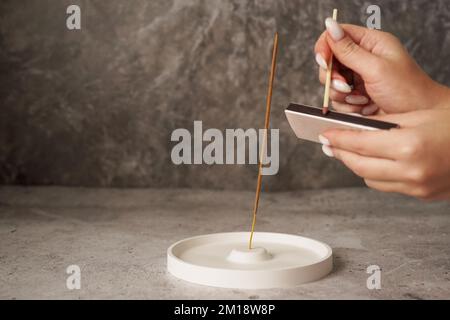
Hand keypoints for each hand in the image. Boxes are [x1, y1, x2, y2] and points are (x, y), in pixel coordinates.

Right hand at [314, 19, 448, 114]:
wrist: (418, 120)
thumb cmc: (407, 91)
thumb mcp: (376, 67)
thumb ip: (349, 50)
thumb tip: (331, 26)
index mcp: (371, 43)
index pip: (337, 35)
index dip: (325, 48)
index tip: (324, 62)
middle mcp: (363, 59)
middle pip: (330, 62)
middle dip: (334, 77)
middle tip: (346, 86)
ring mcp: (358, 79)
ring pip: (331, 83)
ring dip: (341, 94)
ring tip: (361, 99)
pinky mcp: (356, 96)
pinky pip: (338, 100)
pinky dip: (347, 105)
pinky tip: (363, 107)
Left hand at [319, 108, 449, 199]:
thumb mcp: (417, 115)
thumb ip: (383, 124)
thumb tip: (352, 127)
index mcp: (409, 146)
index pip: (359, 144)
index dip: (337, 138)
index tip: (324, 134)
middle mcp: (411, 170)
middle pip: (358, 165)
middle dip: (340, 153)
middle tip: (329, 143)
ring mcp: (417, 186)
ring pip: (369, 178)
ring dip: (356, 165)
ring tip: (350, 151)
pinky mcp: (422, 195)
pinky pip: (386, 186)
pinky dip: (375, 174)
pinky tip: (374, 162)